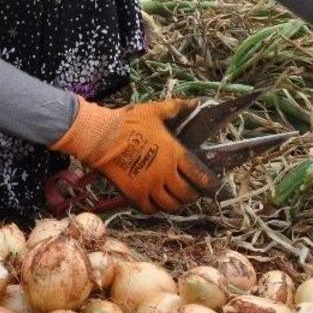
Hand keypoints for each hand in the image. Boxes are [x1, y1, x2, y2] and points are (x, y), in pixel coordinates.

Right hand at [52, 98, 217, 212]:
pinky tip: (155, 201)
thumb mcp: (154, 111)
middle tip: (192, 193)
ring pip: (171, 205)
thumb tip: (194, 103)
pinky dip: (155, 208)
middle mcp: (165, 172)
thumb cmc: (128, 122)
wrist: (101, 136)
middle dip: (192, 195)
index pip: (200, 175)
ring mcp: (150, 185)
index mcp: (174, 153)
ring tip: (175, 199)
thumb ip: (176, 108)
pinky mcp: (134, 194)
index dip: (209, 183)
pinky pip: (150, 209)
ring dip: (175, 204)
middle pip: (187, 194)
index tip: (212, 185)